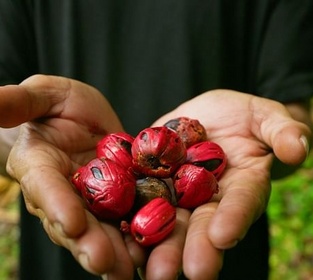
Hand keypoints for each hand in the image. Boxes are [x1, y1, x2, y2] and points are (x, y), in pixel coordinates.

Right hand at [0, 75, 145, 277]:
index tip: (70, 223)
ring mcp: (91, 200)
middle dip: (88, 242)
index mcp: (40, 167)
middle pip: (73, 221)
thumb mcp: (43, 94)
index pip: (45, 188)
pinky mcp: (118, 198)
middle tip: (104, 262)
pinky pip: (126, 218)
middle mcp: (63, 192)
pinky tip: (151, 250)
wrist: (81, 120)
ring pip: (100, 229)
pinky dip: (137, 236)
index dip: (56, 205)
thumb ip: (18, 102)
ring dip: (114, 251)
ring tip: (130, 267)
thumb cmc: (57, 105)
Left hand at [141, 90, 310, 278]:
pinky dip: (129, 218)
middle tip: (179, 272)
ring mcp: (179, 192)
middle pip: (201, 225)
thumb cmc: (246, 117)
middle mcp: (210, 199)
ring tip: (145, 267)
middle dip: (191, 248)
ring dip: (157, 246)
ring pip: (169, 222)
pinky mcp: (153, 180)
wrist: (211, 116)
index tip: (222, 236)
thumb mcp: (267, 117)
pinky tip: (118, 233)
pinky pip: (140, 199)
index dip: (233, 218)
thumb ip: (283, 131)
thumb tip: (298, 148)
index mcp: (242, 186)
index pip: (241, 204)